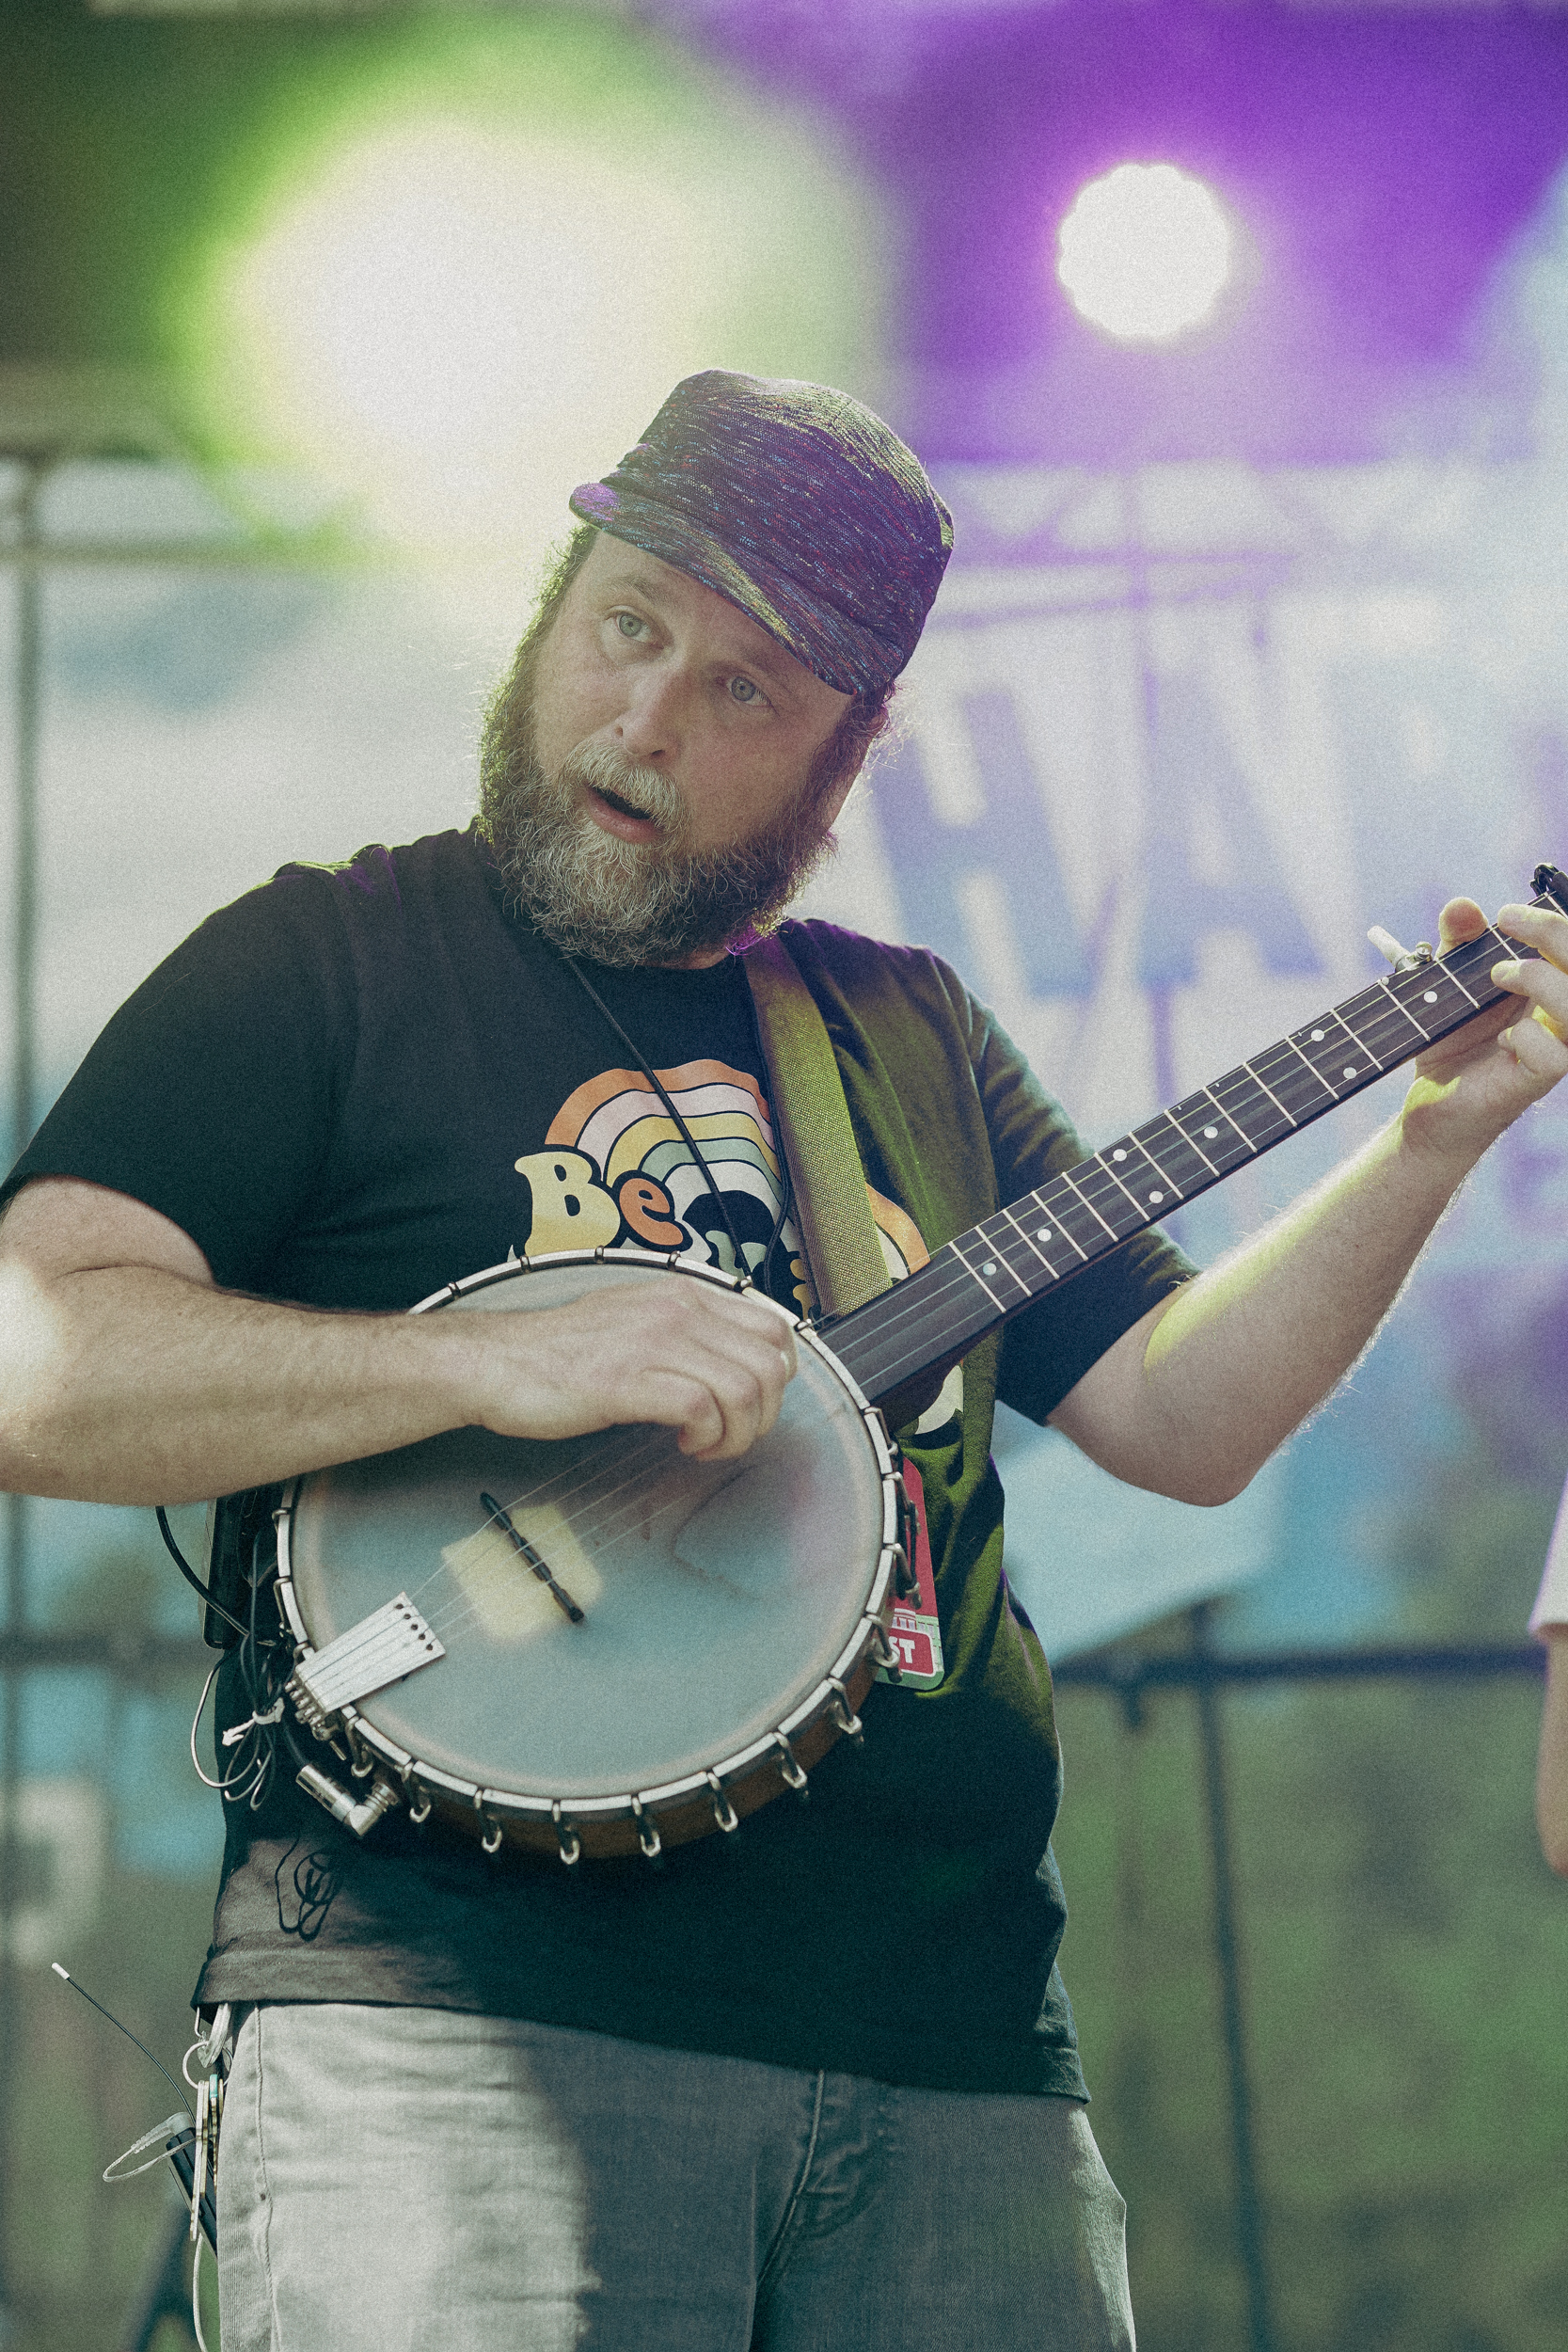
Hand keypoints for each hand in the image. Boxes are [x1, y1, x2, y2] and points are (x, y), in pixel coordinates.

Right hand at [457, 1275, 798, 1462]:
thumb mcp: (634, 1320)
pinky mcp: (627, 1381)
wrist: (496, 1363)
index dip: (777, 1376)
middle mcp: (676, 1310)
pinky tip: (682, 1445)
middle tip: (730, 1435)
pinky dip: (705, 1438)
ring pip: (744, 1389)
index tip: (750, 1404)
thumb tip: (729, 1362)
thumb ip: (683, 1331)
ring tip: (706, 1445)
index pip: (773, 1327)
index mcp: (682, 1295)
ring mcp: (652, 1343)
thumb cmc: (560, 1352)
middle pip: (770, 1364)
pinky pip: (702, 1410)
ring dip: (736, 1433)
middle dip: (764, 1415)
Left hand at [1398, 895, 1567, 1170]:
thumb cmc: (1450, 1043)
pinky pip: (1555, 1058)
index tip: (1507, 913)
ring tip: (1498, 974)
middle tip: (1507, 922)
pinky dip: (1529, 1038)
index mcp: (1550, 989)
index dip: (1553, 923)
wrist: (1428, 1104)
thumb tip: (1462, 905)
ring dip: (1542, 979)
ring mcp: (1553, 1050)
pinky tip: (1504, 1038)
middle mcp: (1559, 1017)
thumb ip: (1458, 945)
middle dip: (1555, 934)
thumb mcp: (1448, 984)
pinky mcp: (1533, 1082)